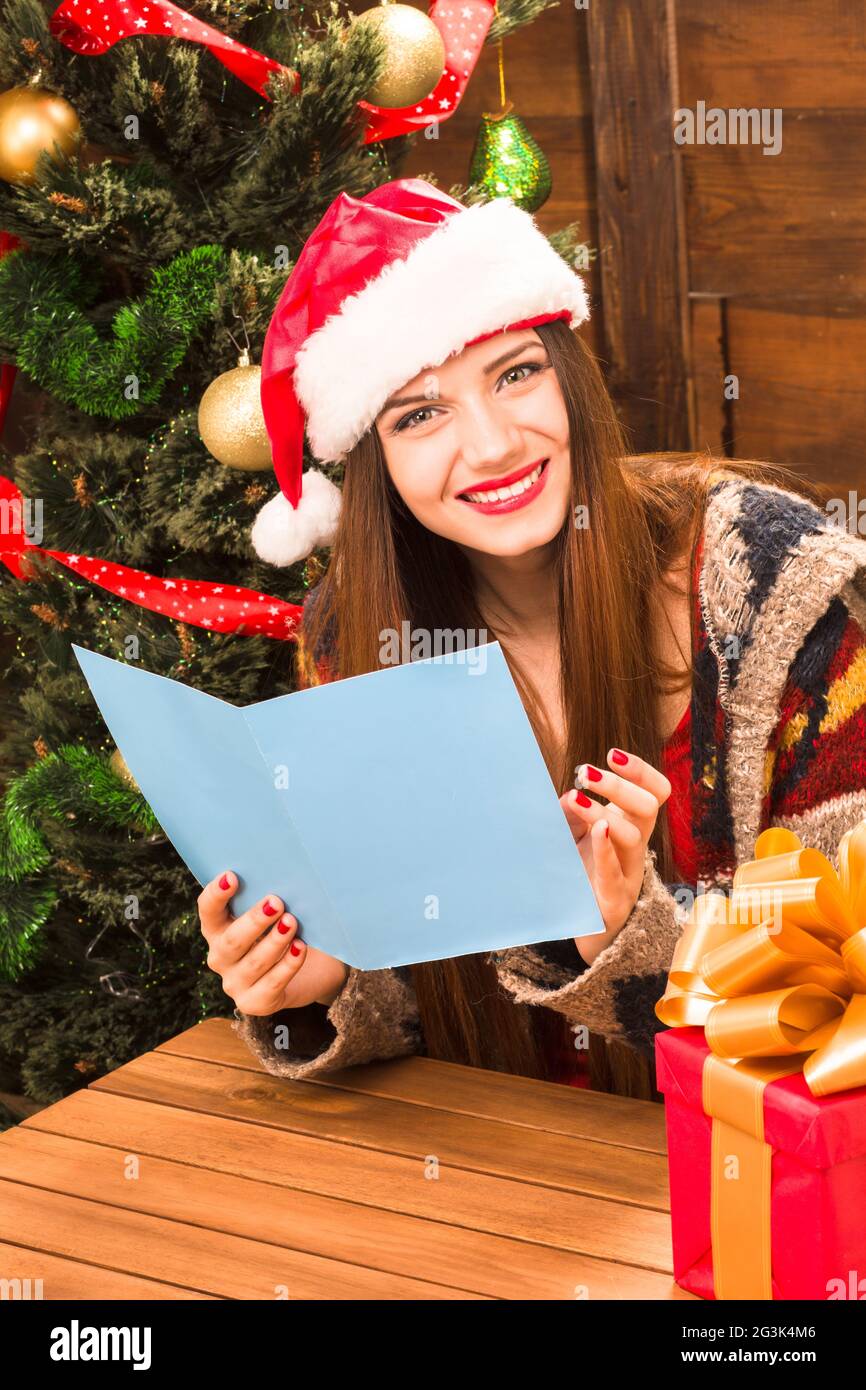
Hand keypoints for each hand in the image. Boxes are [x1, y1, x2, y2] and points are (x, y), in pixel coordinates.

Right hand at [198, 872, 348, 1015]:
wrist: (309, 972)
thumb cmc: (285, 932)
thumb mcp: (273, 915)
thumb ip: (268, 901)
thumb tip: (284, 875)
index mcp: (218, 930)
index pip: (208, 911)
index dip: (216, 894)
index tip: (232, 876)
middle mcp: (221, 958)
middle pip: (231, 941)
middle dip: (254, 921)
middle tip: (276, 902)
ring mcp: (235, 983)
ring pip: (253, 964)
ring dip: (274, 942)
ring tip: (292, 923)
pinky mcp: (255, 1003)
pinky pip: (271, 984)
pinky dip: (287, 965)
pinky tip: (300, 948)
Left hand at [559, 749, 671, 963]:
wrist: (579, 929)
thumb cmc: (581, 873)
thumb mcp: (575, 834)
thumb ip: (572, 811)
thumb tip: (569, 791)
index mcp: (633, 826)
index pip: (656, 792)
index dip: (641, 771)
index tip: (612, 754)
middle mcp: (637, 848)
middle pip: (649, 808)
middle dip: (619, 785)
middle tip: (585, 772)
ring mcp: (629, 874)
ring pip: (634, 837)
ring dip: (605, 812)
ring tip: (577, 797)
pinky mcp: (613, 900)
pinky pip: (615, 873)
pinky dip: (606, 850)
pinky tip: (597, 831)